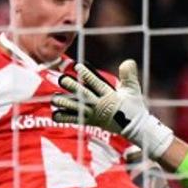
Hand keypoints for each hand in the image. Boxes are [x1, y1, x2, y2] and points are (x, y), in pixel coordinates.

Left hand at [52, 60, 173, 157]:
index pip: (96, 83)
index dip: (87, 75)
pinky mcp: (90, 122)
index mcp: (110, 95)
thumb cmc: (133, 106)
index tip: (78, 67)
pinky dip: (65, 118)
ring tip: (54, 98)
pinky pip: (75, 120)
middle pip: (84, 95)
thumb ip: (129, 75)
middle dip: (72, 87)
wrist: (133, 127)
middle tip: (62, 79)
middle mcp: (100, 105)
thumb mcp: (133, 89)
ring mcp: (94, 115)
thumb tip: (128, 61)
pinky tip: (55, 114)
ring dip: (65, 104)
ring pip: (77, 108)